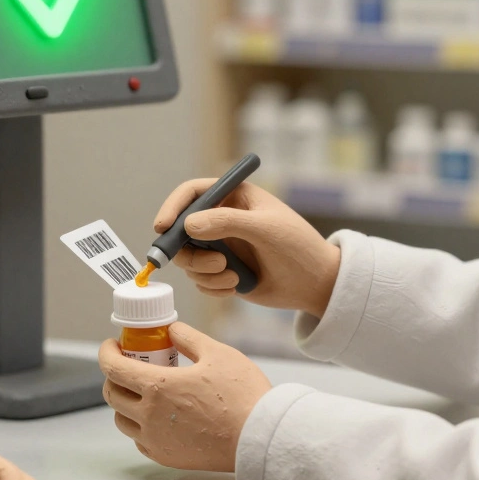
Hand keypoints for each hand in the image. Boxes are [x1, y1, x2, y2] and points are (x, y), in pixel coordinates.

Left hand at [99, 322, 271, 471]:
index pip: (113, 368)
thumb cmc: (242, 396)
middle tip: (129, 364)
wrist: (259, 439)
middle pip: (111, 394)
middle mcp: (149, 416)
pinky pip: (139, 440)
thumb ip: (189, 338)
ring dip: (125, 402)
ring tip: (143, 391)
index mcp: (157, 387)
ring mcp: (155, 440)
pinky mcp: (166, 457)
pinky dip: (140, 425)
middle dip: (114, 375)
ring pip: (122, 420)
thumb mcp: (217, 353)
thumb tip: (172, 330)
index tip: (113, 345)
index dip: (107, 352)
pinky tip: (157, 416)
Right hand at [154, 179, 340, 317]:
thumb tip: (188, 225)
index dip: (172, 207)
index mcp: (233, 196)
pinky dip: (212, 287)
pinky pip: (199, 280)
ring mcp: (220, 246)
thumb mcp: (265, 229)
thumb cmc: (298, 247)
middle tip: (216, 265)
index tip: (163, 228)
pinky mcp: (222, 271)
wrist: (316, 284)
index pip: (191, 193)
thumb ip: (227, 222)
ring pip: (188, 260)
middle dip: (190, 253)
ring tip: (234, 277)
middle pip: (180, 231)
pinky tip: (237, 287)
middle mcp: (221, 219)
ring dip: (205, 273)